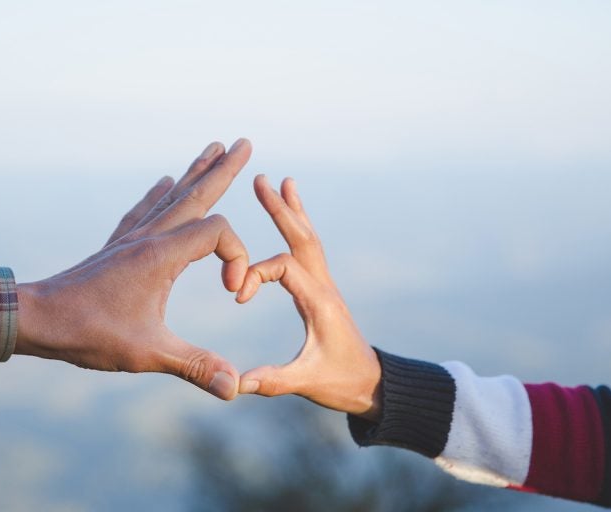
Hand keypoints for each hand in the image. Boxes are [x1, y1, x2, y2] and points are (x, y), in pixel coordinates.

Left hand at [14, 139, 251, 399]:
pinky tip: (163, 182)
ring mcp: (133, 238)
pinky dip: (160, 194)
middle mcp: (150, 237)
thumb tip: (234, 388)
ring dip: (196, 173)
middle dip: (223, 169)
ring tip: (213, 149)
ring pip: (172, 196)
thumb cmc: (89, 332)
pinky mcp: (118, 246)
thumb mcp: (147, 353)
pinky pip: (145, 210)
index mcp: (163, 255)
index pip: (218, 233)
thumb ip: (194, 366)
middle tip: (244, 142)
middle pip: (196, 194)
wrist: (36, 318)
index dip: (238, 258)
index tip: (232, 292)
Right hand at [236, 175, 381, 419]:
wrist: (373, 384)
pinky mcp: (323, 291)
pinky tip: (294, 216)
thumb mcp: (307, 383)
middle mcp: (325, 287)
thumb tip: (237, 383)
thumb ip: (273, 380)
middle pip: (302, 237)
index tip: (237, 298)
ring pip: (309, 239)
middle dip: (280, 209)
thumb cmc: (342, 383)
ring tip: (284, 182)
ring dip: (294, 211)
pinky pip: (311, 251)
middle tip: (261, 179)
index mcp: (319, 302)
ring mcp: (326, 286)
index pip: (284, 266)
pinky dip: (300, 228)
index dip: (256, 274)